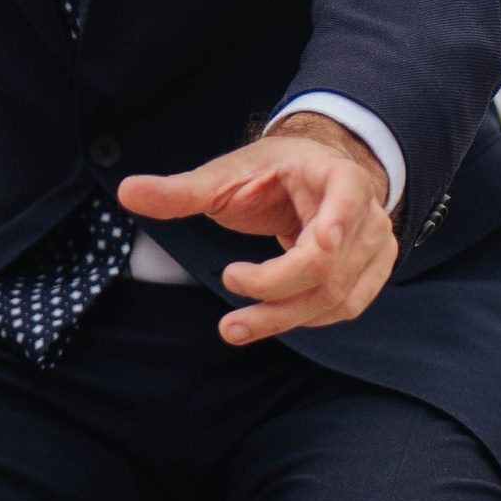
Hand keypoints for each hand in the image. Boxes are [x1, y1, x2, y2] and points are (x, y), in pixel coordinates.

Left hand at [116, 115, 395, 346]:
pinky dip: (302, 318)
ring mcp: (375, 246)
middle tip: (228, 294)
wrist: (312, 177)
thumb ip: (180, 190)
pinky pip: (341, 308)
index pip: (347, 193)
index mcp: (333, 174)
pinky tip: (267, 320)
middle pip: (328, 263)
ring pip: (334, 295)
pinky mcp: (371, 273)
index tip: (321, 241)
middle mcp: (365, 212)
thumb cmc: (271, 172)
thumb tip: (126, 191)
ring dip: (282, 318)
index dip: (339, 219)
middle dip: (275, 288)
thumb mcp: (225, 174)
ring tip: (234, 328)